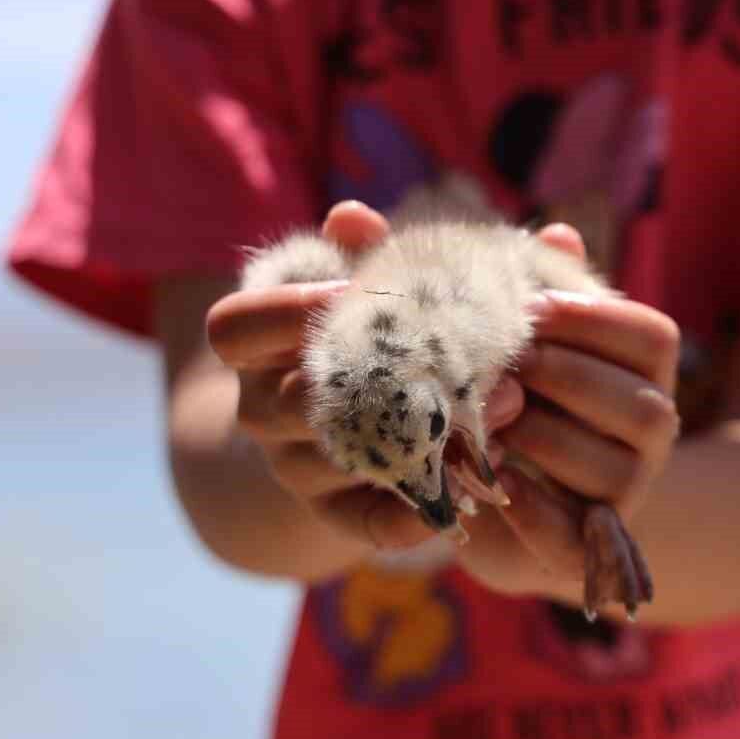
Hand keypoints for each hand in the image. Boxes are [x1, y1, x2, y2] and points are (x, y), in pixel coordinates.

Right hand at [205, 200, 524, 554]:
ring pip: (340, 457)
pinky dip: (414, 513)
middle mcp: (260, 409)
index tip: (347, 292)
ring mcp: (293, 467)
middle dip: (383, 374)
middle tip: (467, 351)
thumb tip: (353, 215)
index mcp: (253, 344)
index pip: (233, 327)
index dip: (283, 311)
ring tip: (506, 402)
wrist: (346, 426)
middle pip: (293, 400)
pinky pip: (366, 523)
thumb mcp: (356, 284)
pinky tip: (464, 493)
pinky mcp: (336, 514)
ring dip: (423, 433)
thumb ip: (365, 250)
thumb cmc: (360, 329)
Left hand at [454, 224, 682, 603]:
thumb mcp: (474, 323)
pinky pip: (574, 531)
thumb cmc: (491, 381)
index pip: (649, 334)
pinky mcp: (589, 544)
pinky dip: (531, 509)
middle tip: (495, 366)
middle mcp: (652, 424)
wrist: (501, 491)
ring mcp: (629, 489)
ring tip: (486, 420)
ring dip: (545, 440)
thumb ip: (426, 271)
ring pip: (610, 466)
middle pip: (636, 402)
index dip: (594, 320)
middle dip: (561, 380)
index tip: (526, 308)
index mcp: (643, 363)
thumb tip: (348, 216)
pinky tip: (486, 482)